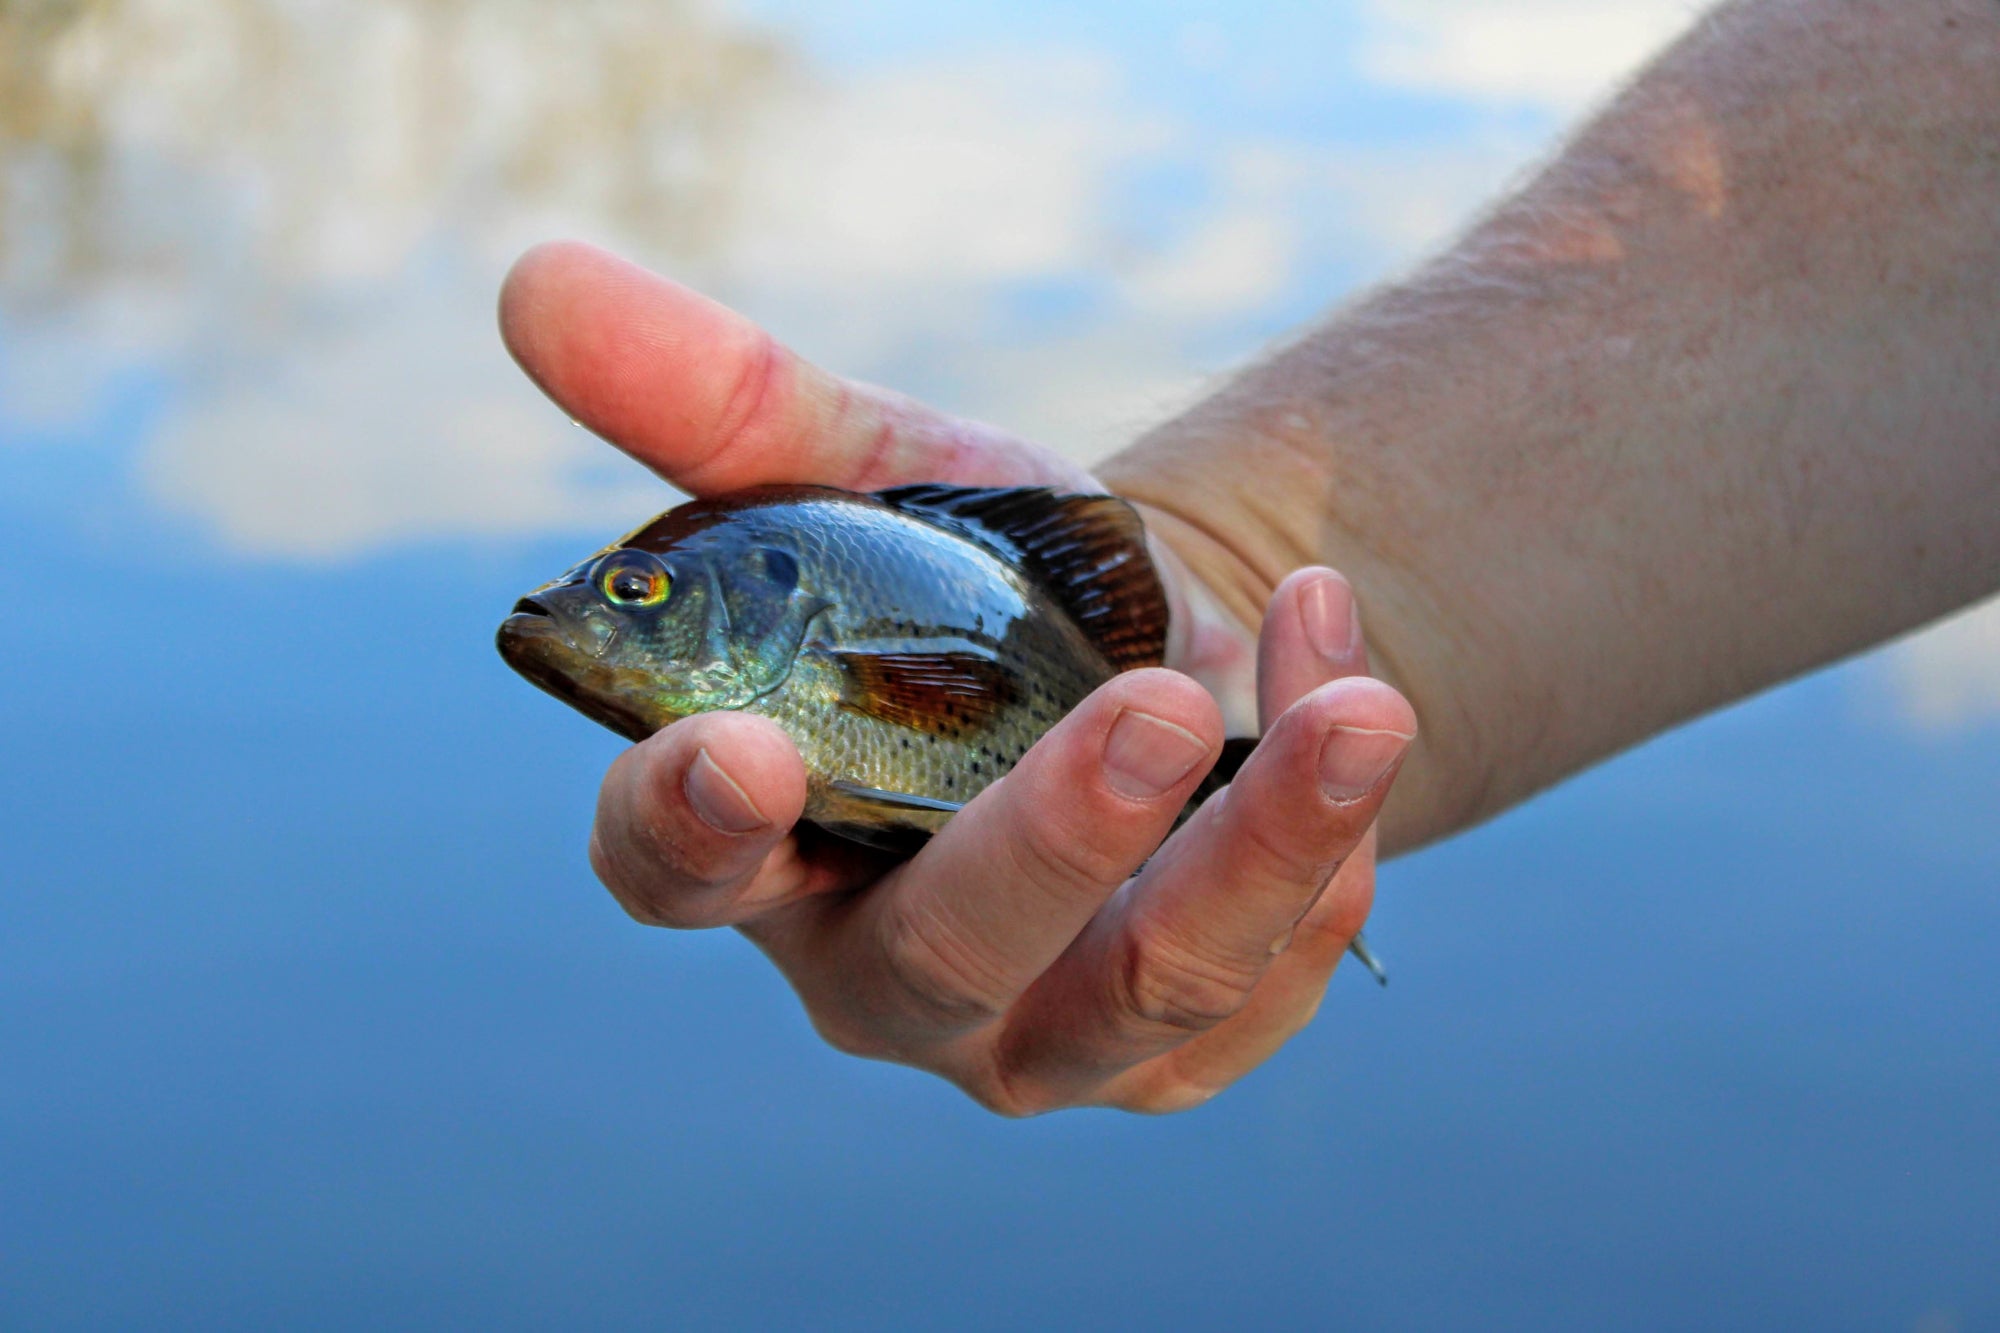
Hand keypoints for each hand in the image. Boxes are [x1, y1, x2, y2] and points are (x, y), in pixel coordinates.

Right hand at [500, 241, 1417, 1113]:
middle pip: (937, 954)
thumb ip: (722, 402)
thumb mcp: (871, 476)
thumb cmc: (973, 586)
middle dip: (1047, 843)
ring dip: (1258, 845)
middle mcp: (881, 968)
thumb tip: (536, 277)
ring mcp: (1035, 1030)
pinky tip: (1352, 702)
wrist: (1156, 651)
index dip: (685, 830)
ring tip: (1356, 701)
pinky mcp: (1175, 1047)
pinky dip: (1327, 843)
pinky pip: (1264, 984)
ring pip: (1140, 989)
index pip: (673, 873)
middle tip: (1144, 707)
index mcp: (764, 840)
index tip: (738, 754)